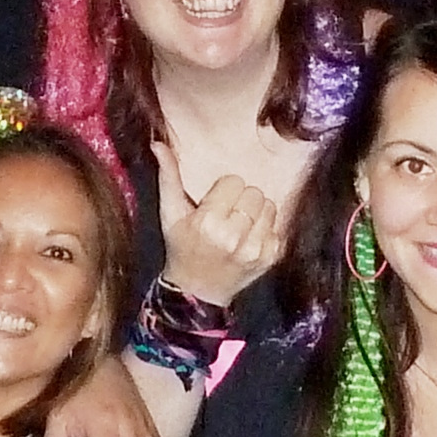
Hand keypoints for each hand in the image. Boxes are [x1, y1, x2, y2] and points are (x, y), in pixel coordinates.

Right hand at [154, 140, 284, 306]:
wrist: (197, 293)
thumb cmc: (182, 248)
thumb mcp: (170, 214)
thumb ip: (168, 177)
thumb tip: (159, 143)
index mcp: (208, 223)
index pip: (234, 182)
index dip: (223, 191)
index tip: (214, 205)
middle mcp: (234, 237)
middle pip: (254, 192)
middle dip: (240, 200)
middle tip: (227, 215)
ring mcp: (255, 249)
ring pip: (269, 206)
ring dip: (255, 213)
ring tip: (239, 225)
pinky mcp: (270, 258)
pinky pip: (277, 225)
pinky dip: (265, 229)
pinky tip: (248, 239)